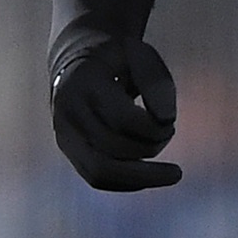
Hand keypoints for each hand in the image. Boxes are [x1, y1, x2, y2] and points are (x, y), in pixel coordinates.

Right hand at [50, 31, 182, 190]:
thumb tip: (166, 120)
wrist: (78, 63)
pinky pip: (98, 179)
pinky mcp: (69, 151)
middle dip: (151, 148)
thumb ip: (155, 81)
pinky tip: (151, 175)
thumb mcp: (139, 55)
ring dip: (143, 177)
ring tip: (172, 173)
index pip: (122, 120)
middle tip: (169, 133)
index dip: (154, 127)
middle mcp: (68, 112)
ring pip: (101, 173)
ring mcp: (64, 135)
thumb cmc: (118, 60)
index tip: (170, 119)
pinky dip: (129, 182)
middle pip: (113, 149)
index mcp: (85, 83)